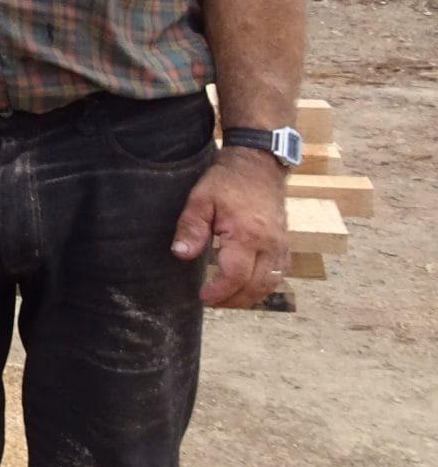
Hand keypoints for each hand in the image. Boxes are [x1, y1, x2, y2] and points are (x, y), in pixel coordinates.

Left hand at [172, 149, 290, 307]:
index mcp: (248, 236)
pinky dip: (264, 286)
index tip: (204, 296)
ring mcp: (281, 246)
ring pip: (271, 284)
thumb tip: (181, 254)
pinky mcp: (285, 244)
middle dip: (234, 300)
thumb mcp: (201, 198)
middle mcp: (270, 245)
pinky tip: (248, 287)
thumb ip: (191, 228)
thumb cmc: (228, 181)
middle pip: (256, 286)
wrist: (258, 165)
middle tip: (212, 302)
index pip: (235, 276)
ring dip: (250, 297)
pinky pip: (280, 274)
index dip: (220, 291)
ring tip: (227, 299)